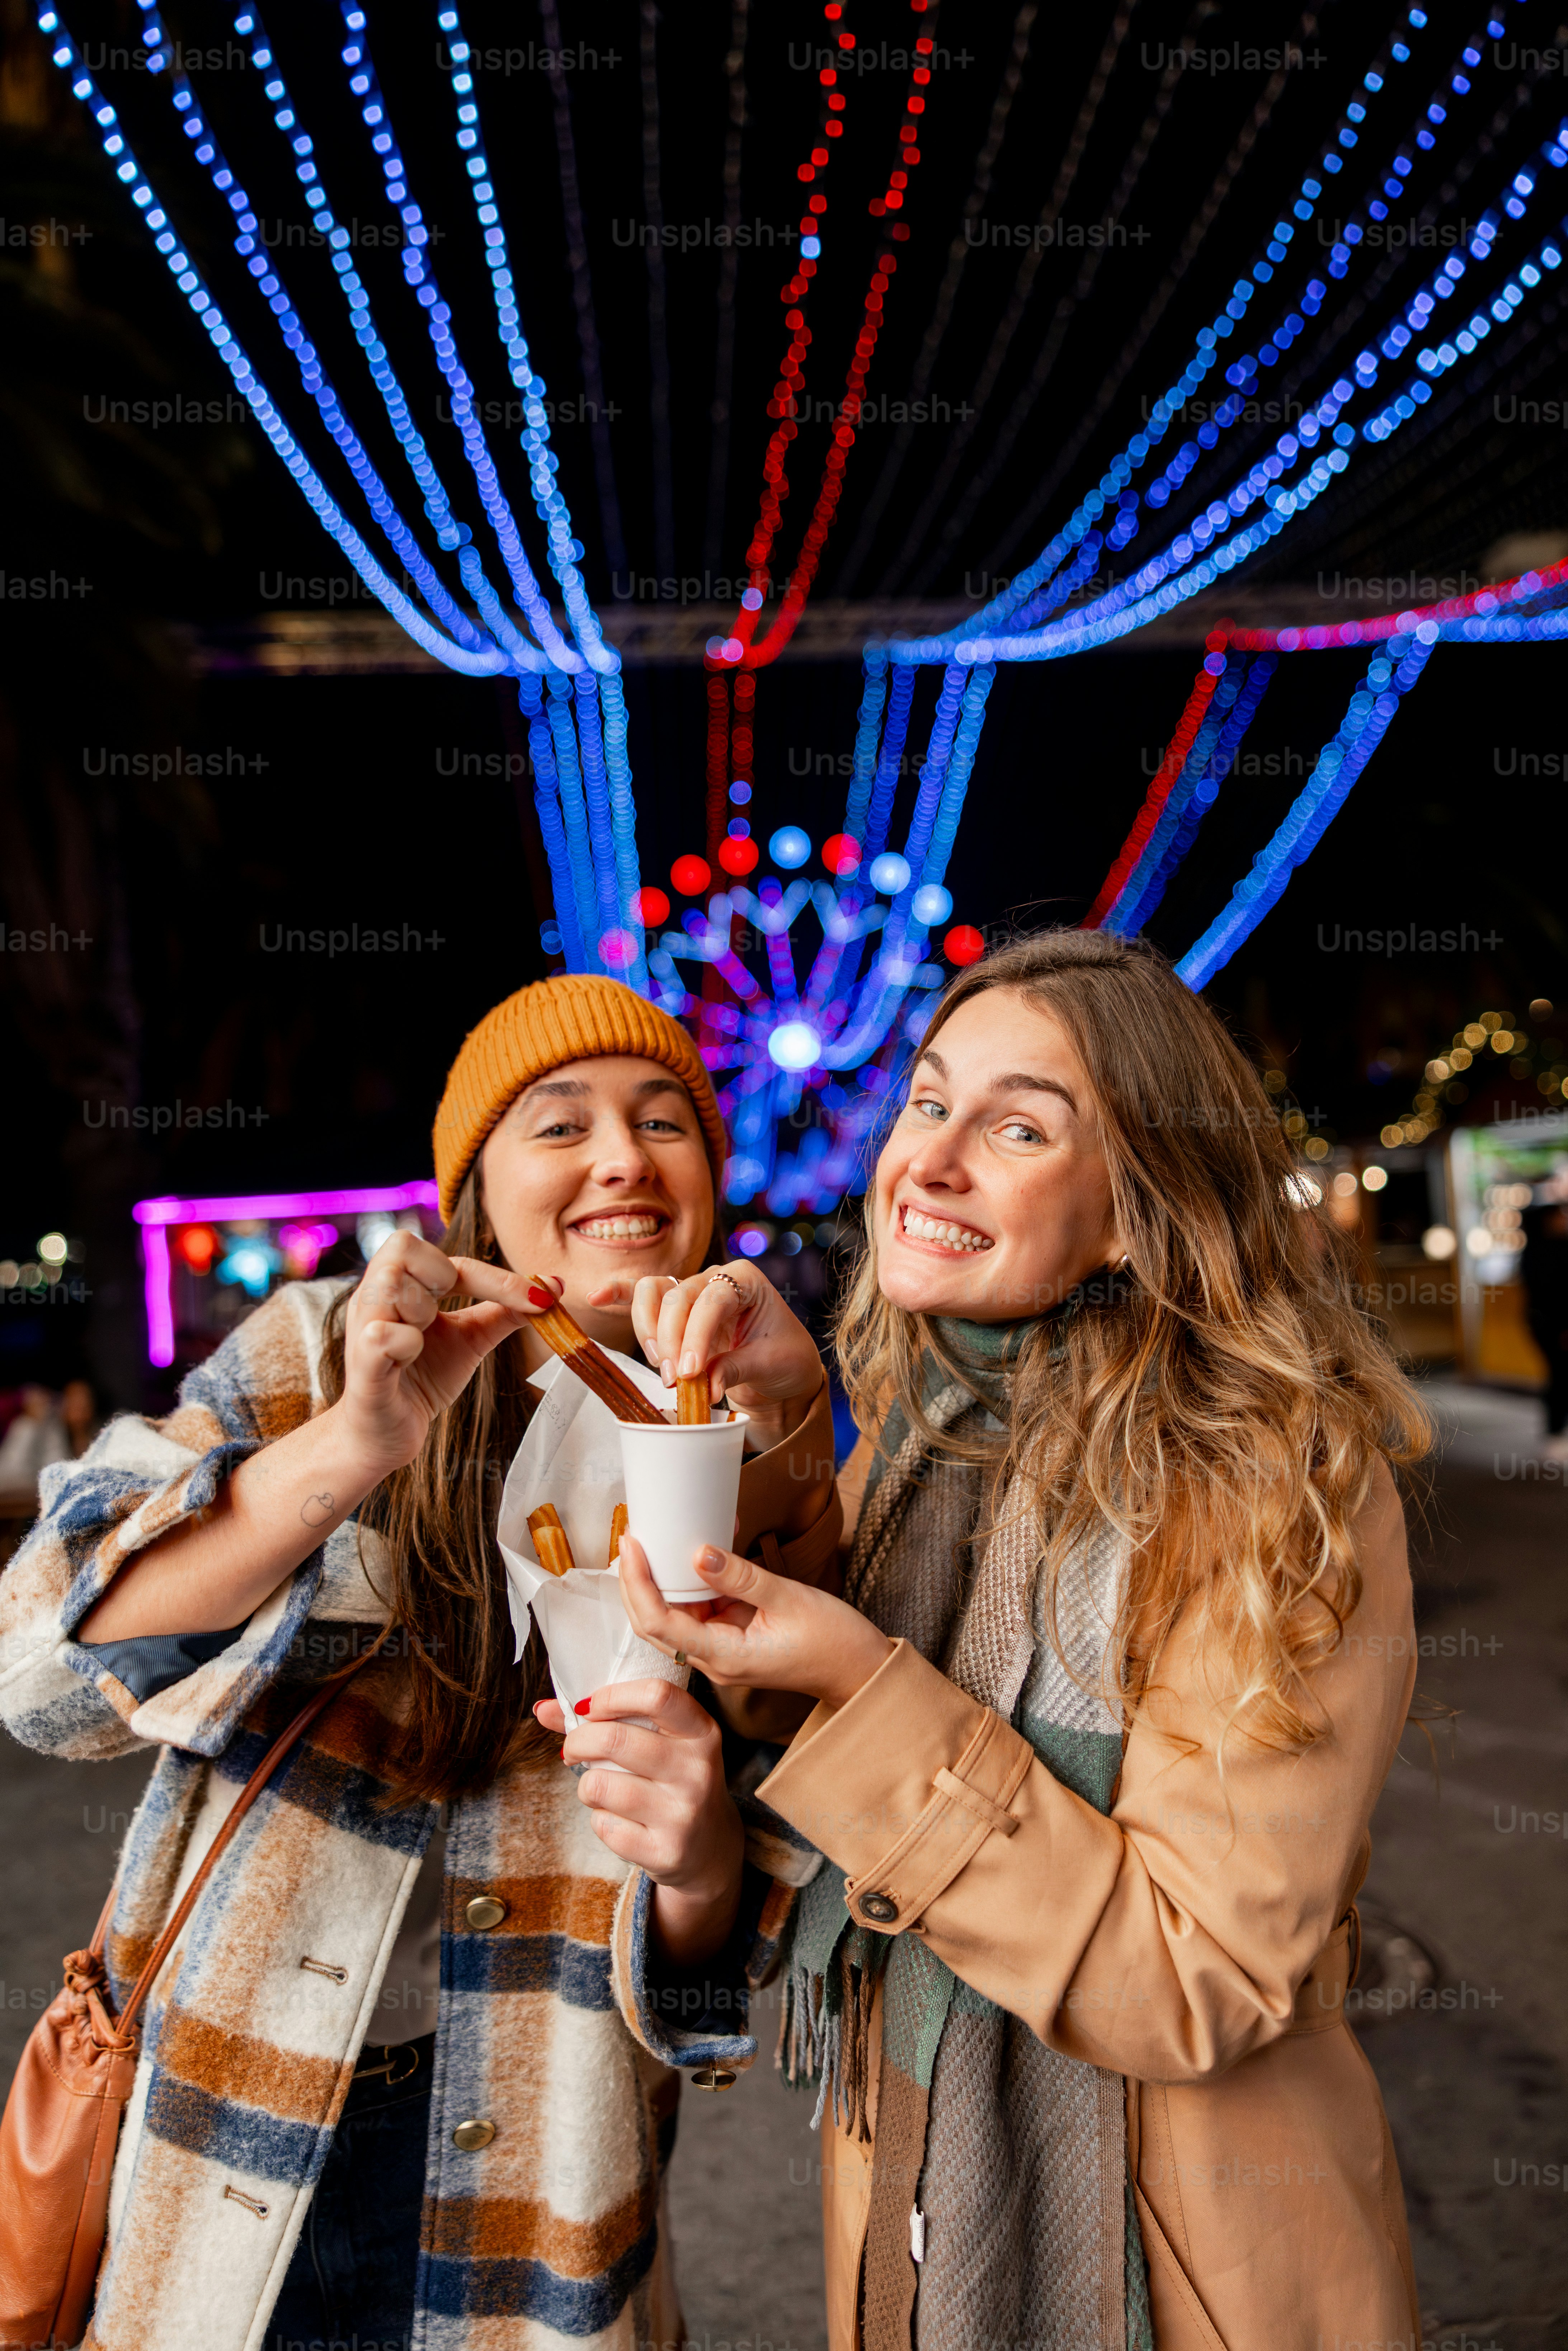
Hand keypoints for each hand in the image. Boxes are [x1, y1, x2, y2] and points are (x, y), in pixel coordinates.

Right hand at [337, 1232, 550, 1475]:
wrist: (387, 1434)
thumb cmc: (422, 1379)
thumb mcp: (471, 1339)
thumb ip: (505, 1311)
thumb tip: (551, 1285)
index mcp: (402, 1283)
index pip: (449, 1258)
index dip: (496, 1276)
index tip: (541, 1298)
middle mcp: (373, 1295)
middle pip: (404, 1246)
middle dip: (441, 1278)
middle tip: (441, 1318)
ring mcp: (362, 1325)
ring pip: (392, 1285)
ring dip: (421, 1313)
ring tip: (419, 1346)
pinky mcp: (359, 1360)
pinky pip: (383, 1334)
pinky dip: (405, 1345)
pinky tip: (405, 1364)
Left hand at [535, 1679, 744, 1965]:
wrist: (709, 1848)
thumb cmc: (671, 1782)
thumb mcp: (658, 1743)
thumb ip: (605, 1720)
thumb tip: (542, 1708)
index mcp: (701, 1733)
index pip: (657, 1696)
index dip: (612, 1696)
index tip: (588, 1707)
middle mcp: (698, 1771)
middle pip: (616, 1739)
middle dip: (578, 1741)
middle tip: (572, 1749)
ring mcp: (683, 1814)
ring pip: (601, 1785)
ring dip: (586, 1786)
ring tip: (597, 1788)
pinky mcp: (666, 1852)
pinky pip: (604, 1826)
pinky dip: (599, 1820)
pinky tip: (617, 1819)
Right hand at [589, 1263, 824, 1447]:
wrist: (783, 1367)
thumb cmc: (784, 1358)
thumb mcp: (772, 1364)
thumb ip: (737, 1369)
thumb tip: (706, 1385)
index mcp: (746, 1280)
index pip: (714, 1299)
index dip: (698, 1334)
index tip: (690, 1371)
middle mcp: (715, 1278)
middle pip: (678, 1296)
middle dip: (670, 1339)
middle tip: (674, 1380)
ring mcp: (691, 1291)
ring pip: (654, 1294)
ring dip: (649, 1330)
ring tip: (659, 1367)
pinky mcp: (674, 1310)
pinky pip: (641, 1295)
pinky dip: (619, 1293)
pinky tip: (597, 1296)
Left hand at [616, 1532, 892, 1709]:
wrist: (859, 1668)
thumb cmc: (832, 1640)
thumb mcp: (787, 1598)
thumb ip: (739, 1576)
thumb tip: (697, 1552)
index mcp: (724, 1656)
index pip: (659, 1623)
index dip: (637, 1584)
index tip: (632, 1544)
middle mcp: (715, 1659)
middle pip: (654, 1623)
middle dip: (635, 1582)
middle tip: (631, 1537)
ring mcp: (722, 1650)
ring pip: (674, 1616)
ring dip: (660, 1580)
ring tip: (653, 1539)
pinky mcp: (732, 1638)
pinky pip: (701, 1610)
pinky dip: (692, 1582)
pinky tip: (696, 1551)